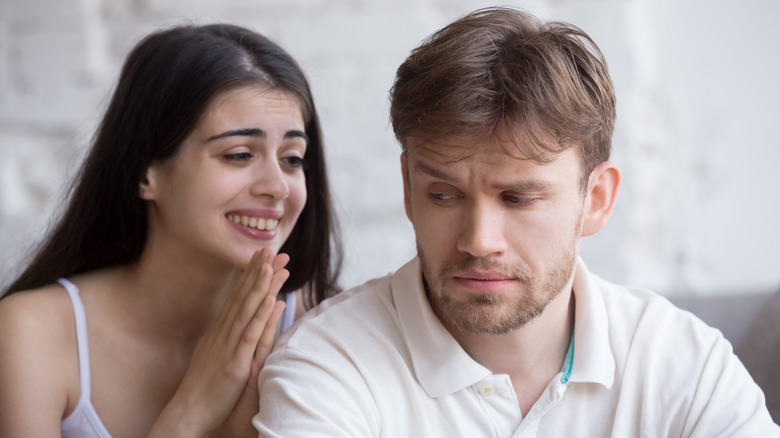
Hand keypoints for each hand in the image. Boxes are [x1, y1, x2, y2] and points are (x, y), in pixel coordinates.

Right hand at [149, 248, 289, 437]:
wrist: (188, 412)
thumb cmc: (204, 386)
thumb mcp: (218, 354)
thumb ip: (233, 336)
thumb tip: (241, 322)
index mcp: (220, 330)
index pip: (237, 296)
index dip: (250, 274)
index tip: (262, 255)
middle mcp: (223, 333)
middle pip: (243, 296)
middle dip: (258, 272)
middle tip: (271, 248)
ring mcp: (228, 346)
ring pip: (246, 310)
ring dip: (259, 286)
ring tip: (271, 264)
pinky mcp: (234, 363)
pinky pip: (249, 336)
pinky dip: (260, 317)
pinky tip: (271, 301)